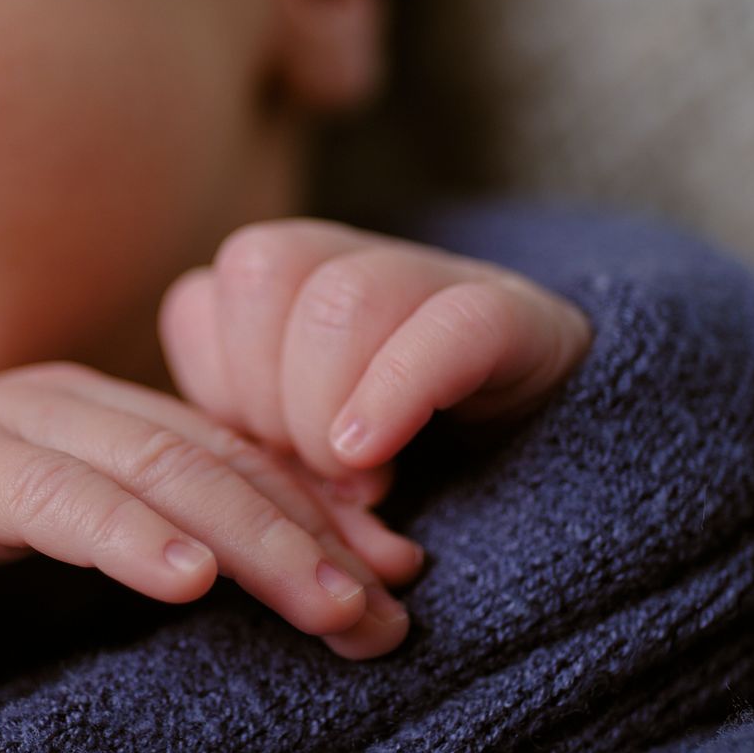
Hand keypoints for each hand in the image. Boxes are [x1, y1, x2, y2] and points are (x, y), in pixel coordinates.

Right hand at [0, 363, 422, 659]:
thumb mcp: (67, 538)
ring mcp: (19, 428)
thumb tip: (262, 591)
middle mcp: (81, 409)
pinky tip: (184, 580)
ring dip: (255, 542)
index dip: (329, 514)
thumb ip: (150, 541)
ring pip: (163, 476)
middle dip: (316, 539)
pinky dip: (126, 537)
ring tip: (328, 603)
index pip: (245, 462)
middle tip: (390, 609)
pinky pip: (56, 500)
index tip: (405, 574)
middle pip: (224, 467)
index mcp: (115, 421)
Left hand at [158, 219, 593, 482]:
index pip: (202, 302)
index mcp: (285, 293)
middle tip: (317, 472)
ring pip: (341, 295)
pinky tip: (375, 452)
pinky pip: (449, 327)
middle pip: (258, 271)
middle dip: (267, 396)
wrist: (552, 465)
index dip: (218, 392)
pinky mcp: (515, 315)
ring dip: (329, 403)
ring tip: (362, 479)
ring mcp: (435, 278)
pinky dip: (397, 392)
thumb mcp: (303, 468)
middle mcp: (351, 263)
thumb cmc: (397, 476)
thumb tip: (206, 489)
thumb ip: (253, 453)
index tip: (265, 457)